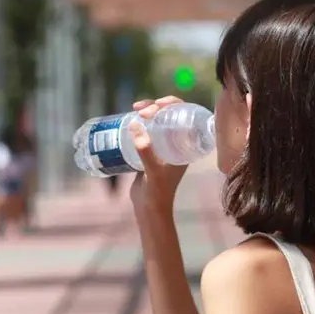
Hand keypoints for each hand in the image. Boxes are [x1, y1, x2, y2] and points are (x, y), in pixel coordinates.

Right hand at [129, 96, 189, 213]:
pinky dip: (139, 123)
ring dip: (146, 112)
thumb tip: (134, 125)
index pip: (184, 115)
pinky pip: (146, 131)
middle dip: (156, 106)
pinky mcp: (149, 151)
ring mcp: (162, 146)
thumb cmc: (158, 192)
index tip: (156, 105)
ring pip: (157, 121)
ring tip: (133, 112)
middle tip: (140, 110)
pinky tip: (129, 121)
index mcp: (185, 145)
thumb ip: (145, 150)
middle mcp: (176, 143)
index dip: (172, 104)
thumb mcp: (153, 170)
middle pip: (169, 115)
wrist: (149, 209)